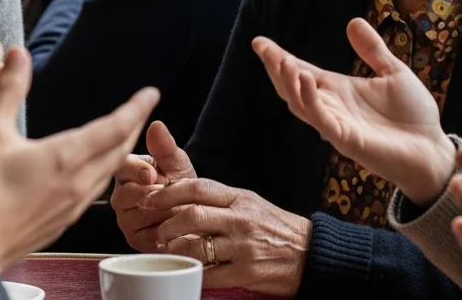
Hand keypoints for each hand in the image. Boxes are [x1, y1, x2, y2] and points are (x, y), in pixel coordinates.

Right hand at [0, 47, 158, 271]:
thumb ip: (8, 91)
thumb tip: (18, 55)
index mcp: (67, 157)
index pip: (116, 127)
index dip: (137, 108)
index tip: (152, 93)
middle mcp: (78, 182)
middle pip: (120, 149)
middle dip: (134, 125)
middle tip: (142, 109)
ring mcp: (73, 205)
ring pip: (111, 171)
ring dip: (122, 149)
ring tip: (123, 135)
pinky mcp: (63, 222)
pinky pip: (96, 191)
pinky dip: (106, 172)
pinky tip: (94, 170)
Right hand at [111, 121, 196, 250]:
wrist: (198, 215)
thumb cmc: (183, 185)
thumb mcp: (178, 163)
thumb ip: (165, 147)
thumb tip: (155, 125)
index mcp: (127, 173)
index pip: (120, 168)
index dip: (135, 170)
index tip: (152, 173)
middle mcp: (121, 197)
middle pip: (122, 196)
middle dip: (147, 194)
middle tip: (166, 193)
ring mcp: (126, 220)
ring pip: (133, 217)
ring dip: (157, 212)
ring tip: (174, 207)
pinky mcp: (134, 240)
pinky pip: (142, 236)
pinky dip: (160, 229)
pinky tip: (173, 223)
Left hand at [143, 179, 310, 295]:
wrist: (309, 252)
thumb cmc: (275, 226)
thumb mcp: (251, 203)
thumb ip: (222, 199)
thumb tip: (184, 195)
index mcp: (240, 198)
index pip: (198, 187)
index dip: (170, 192)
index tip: (152, 199)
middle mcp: (241, 219)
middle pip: (192, 214)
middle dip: (167, 222)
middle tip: (156, 230)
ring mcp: (243, 247)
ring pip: (196, 246)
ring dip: (175, 249)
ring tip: (167, 250)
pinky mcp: (246, 272)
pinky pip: (209, 274)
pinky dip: (192, 272)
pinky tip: (185, 269)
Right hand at [253, 17, 455, 205]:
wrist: (434, 150)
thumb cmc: (415, 116)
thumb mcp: (394, 72)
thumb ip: (373, 50)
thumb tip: (352, 21)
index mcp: (340, 91)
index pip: (303, 72)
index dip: (280, 58)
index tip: (259, 42)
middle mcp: (333, 108)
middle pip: (293, 88)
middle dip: (276, 69)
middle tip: (262, 49)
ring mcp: (338, 125)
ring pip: (302, 105)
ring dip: (289, 84)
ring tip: (282, 61)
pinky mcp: (348, 140)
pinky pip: (322, 120)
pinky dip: (311, 101)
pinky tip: (307, 79)